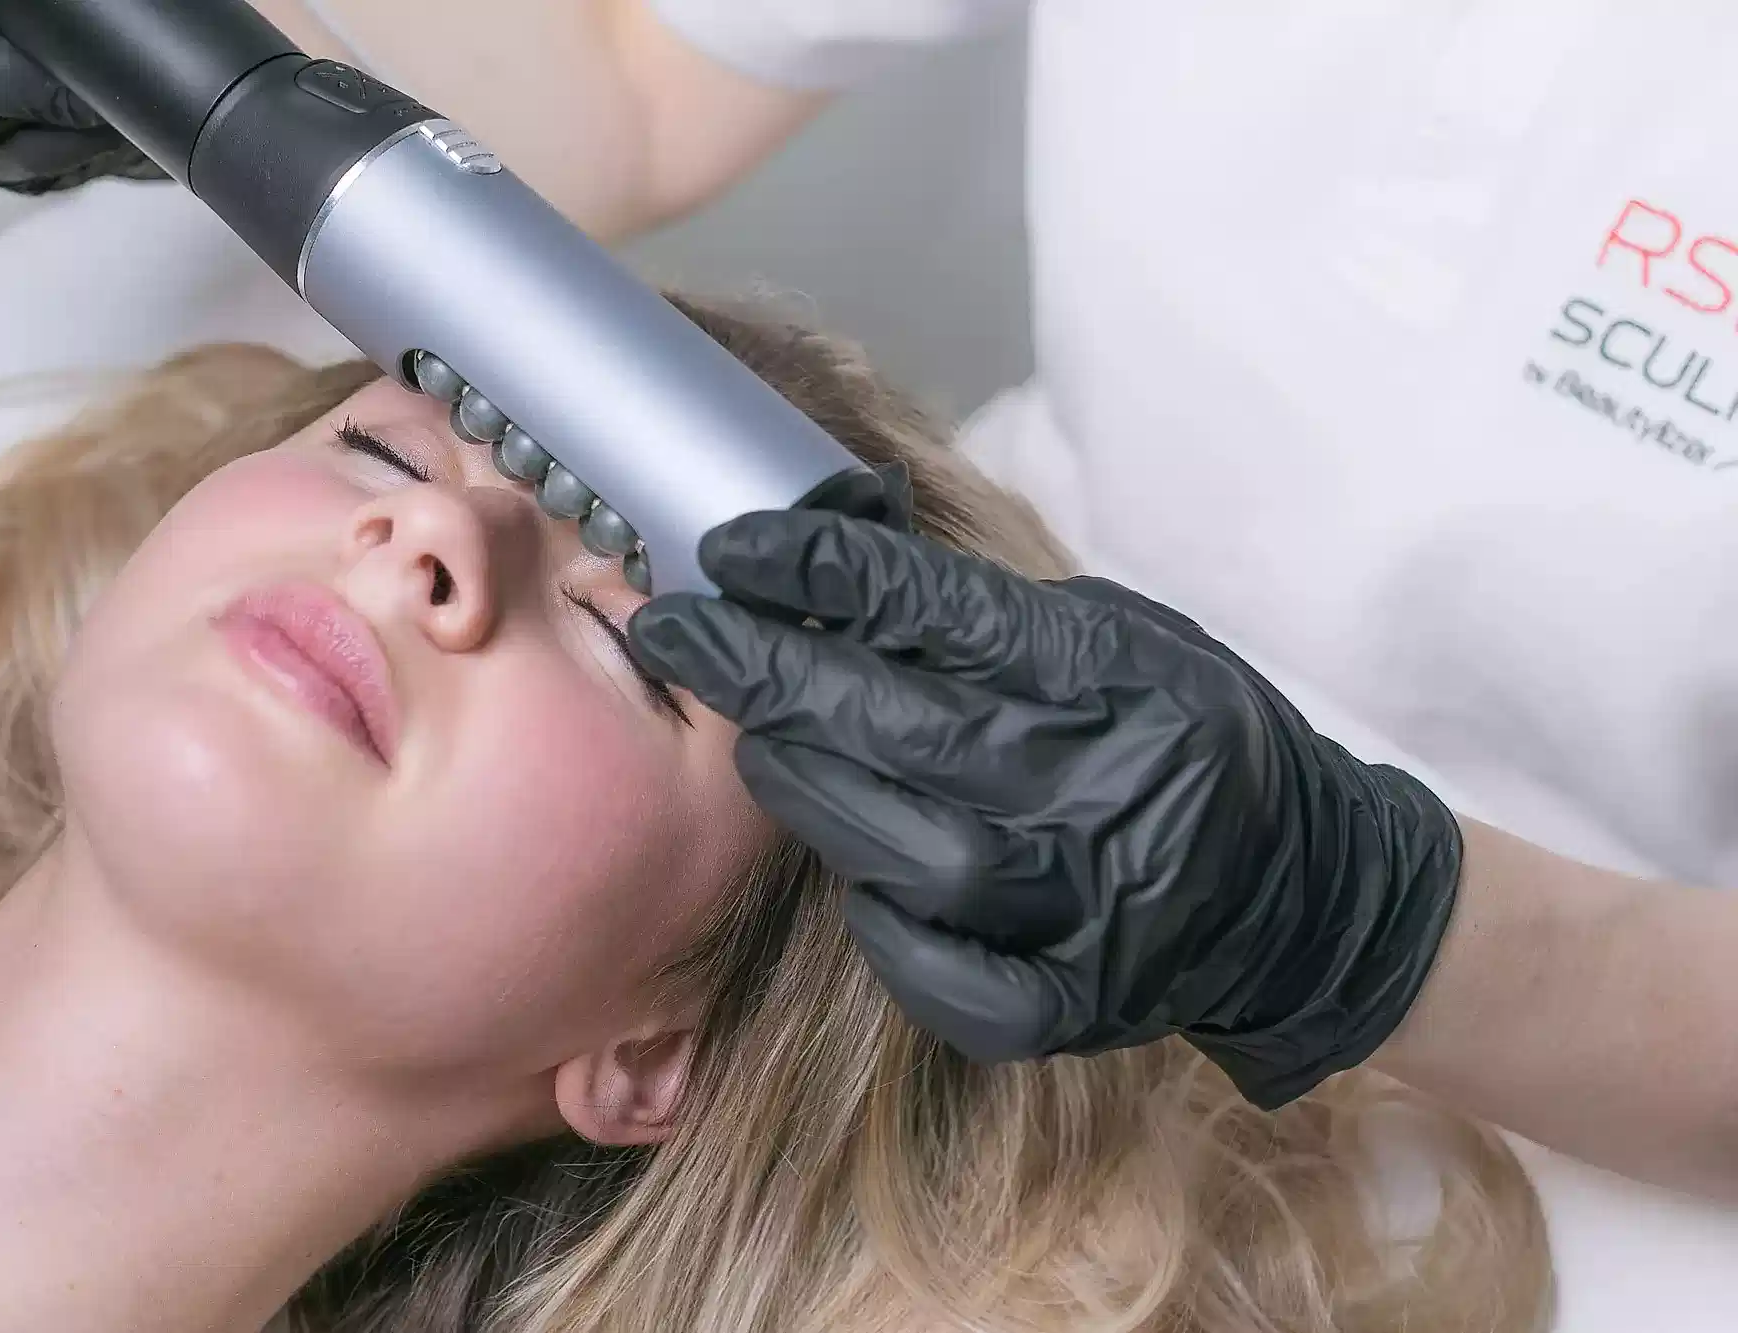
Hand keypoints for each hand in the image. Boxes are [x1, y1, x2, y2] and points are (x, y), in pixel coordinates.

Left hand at [629, 511, 1464, 1108]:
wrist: (1302, 894)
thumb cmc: (1188, 737)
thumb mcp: (1123, 638)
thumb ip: (999, 618)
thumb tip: (843, 568)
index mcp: (1124, 681)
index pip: (948, 612)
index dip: (827, 572)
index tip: (734, 542)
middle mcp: (1109, 792)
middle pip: (904, 727)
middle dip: (770, 670)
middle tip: (679, 630)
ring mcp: (1093, 913)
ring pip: (910, 854)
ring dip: (811, 792)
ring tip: (754, 742)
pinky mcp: (1077, 1008)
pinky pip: (944, 977)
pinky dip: (883, 927)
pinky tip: (855, 872)